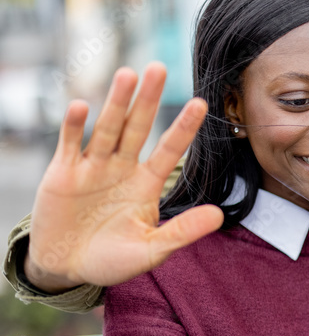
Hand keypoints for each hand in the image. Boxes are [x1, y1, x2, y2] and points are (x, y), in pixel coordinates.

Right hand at [24, 63, 222, 291]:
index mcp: (146, 184)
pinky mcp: (63, 172)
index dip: (184, 127)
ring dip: (116, 102)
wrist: (66, 267)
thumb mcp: (151, 250)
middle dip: (148, 100)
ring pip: (107, 129)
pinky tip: (81, 106)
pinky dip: (74, 126)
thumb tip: (218, 216)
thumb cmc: (112, 259)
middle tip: (159, 68)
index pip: (169, 150)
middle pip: (137, 127)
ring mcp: (92, 167)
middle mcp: (122, 168)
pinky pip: (70, 144)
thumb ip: (182, 232)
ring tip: (128, 75)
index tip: (202, 103)